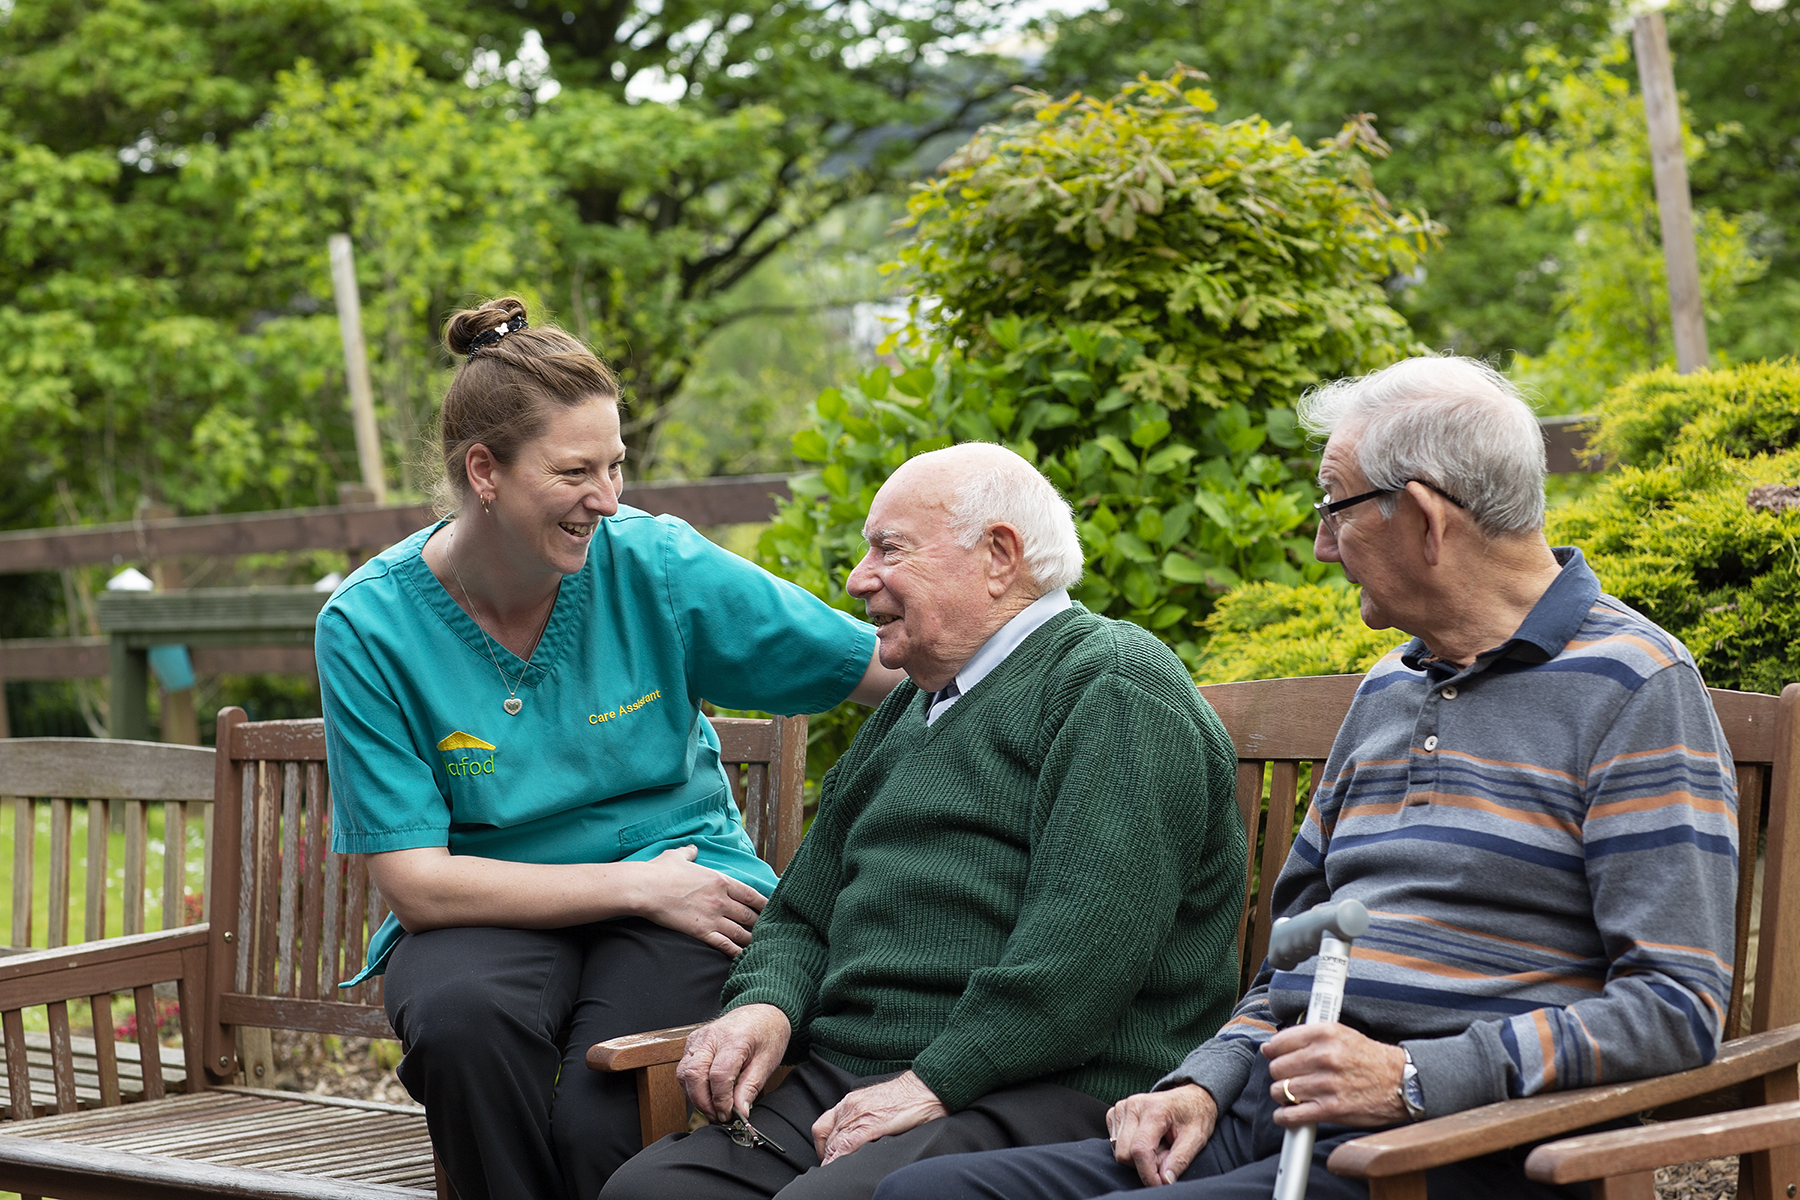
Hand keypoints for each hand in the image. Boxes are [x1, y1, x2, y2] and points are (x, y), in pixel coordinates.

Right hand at [635, 845, 766, 956]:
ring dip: (752, 940)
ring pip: (742, 933)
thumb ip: (689, 853)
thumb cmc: (660, 871)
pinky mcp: (701, 932)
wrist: (645, 888)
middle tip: (770, 931)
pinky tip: (744, 958)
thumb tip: (693, 849)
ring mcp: (713, 917)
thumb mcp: (677, 856)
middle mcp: (721, 899)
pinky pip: (725, 945)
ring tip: (761, 946)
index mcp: (720, 880)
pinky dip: (737, 952)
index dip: (766, 903)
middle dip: (761, 924)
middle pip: (750, 915)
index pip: (752, 894)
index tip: (774, 909)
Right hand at [677, 1004, 791, 1121]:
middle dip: (703, 1103)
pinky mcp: (693, 1042)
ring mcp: (699, 1038)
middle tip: (719, 1117)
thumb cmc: (767, 1034)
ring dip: (694, 1097)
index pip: (718, 1075)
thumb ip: (750, 1088)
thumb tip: (740, 1113)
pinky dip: (691, 1086)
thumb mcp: (767, 1062)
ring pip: (684, 1073)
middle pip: (694, 1075)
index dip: (721, 1100)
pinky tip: (705, 1095)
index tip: (729, 1114)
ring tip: (712, 1109)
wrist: (762, 1011)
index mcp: (734, 1039)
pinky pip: (683, 1068)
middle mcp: (711, 1036)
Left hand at [812, 1071, 946, 1163]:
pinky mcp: (869, 1125)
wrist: (925, 1086)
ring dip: (832, 1161)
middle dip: (827, 1157)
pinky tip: (840, 1169)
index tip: (828, 1159)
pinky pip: (846, 1146)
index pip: (823, 1128)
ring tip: (836, 1173)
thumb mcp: (877, 1104)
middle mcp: (848, 1108)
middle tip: (833, 1169)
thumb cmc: (907, 1096)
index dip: (823, 1148)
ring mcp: (857, 1116)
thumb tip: (857, 1138)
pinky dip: (839, 1160)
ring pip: (833, 1145)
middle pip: (826, 1139)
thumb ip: (863, 1118)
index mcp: (850, 1102)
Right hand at [1106, 1084, 1216, 1186]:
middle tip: (1165, 1156)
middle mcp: (1133, 1105)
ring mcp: (1121, 1107)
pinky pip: (1114, 1143)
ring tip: (1158, 1145)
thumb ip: (1180, 1160)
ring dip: (1138, 1156)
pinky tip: (1146, 1139)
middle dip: (1145, 1164)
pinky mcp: (1114, 1112)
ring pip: (1118, 1150)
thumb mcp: (1196, 1139)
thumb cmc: (1194, 1116)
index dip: (1148, 1174)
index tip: (1160, 1184)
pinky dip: (1130, 1148)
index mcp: (1154, 1109)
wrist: (1189, 1097)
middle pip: (1124, 1154)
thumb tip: (1165, 1180)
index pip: (1140, 1150)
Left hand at [1263, 1025, 1407, 1128]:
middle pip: (1277, 1067)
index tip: (1274, 1056)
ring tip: (1293, 1094)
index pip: (1279, 1042)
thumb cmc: (1370, 1058)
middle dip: (1280, 1074)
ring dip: (1283, 1095)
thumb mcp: (1341, 1033)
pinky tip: (1288, 1113)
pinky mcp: (1331, 1109)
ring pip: (1281, 1090)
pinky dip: (1284, 1117)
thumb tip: (1273, 1046)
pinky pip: (1292, 1115)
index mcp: (1325, 1034)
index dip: (1273, 1051)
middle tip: (1290, 1076)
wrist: (1400, 1082)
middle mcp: (1323, 1057)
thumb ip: (1308, 1036)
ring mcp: (1326, 1084)